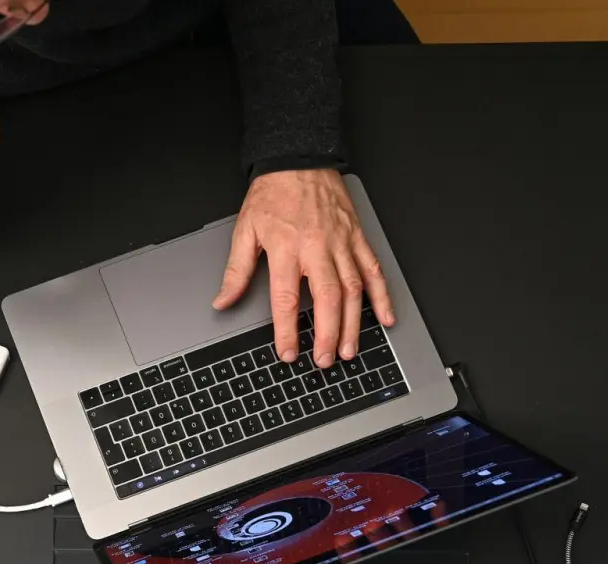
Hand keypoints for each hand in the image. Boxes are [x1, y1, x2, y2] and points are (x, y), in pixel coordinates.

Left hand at [212, 169, 392, 367]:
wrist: (299, 159)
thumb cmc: (272, 194)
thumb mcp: (245, 230)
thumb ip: (236, 271)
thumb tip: (223, 301)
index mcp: (286, 248)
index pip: (286, 298)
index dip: (287, 330)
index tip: (288, 352)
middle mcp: (317, 247)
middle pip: (326, 298)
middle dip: (328, 334)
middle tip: (325, 360)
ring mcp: (341, 243)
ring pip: (353, 289)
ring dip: (354, 323)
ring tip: (350, 350)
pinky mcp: (357, 237)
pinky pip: (373, 269)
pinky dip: (382, 295)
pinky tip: (384, 318)